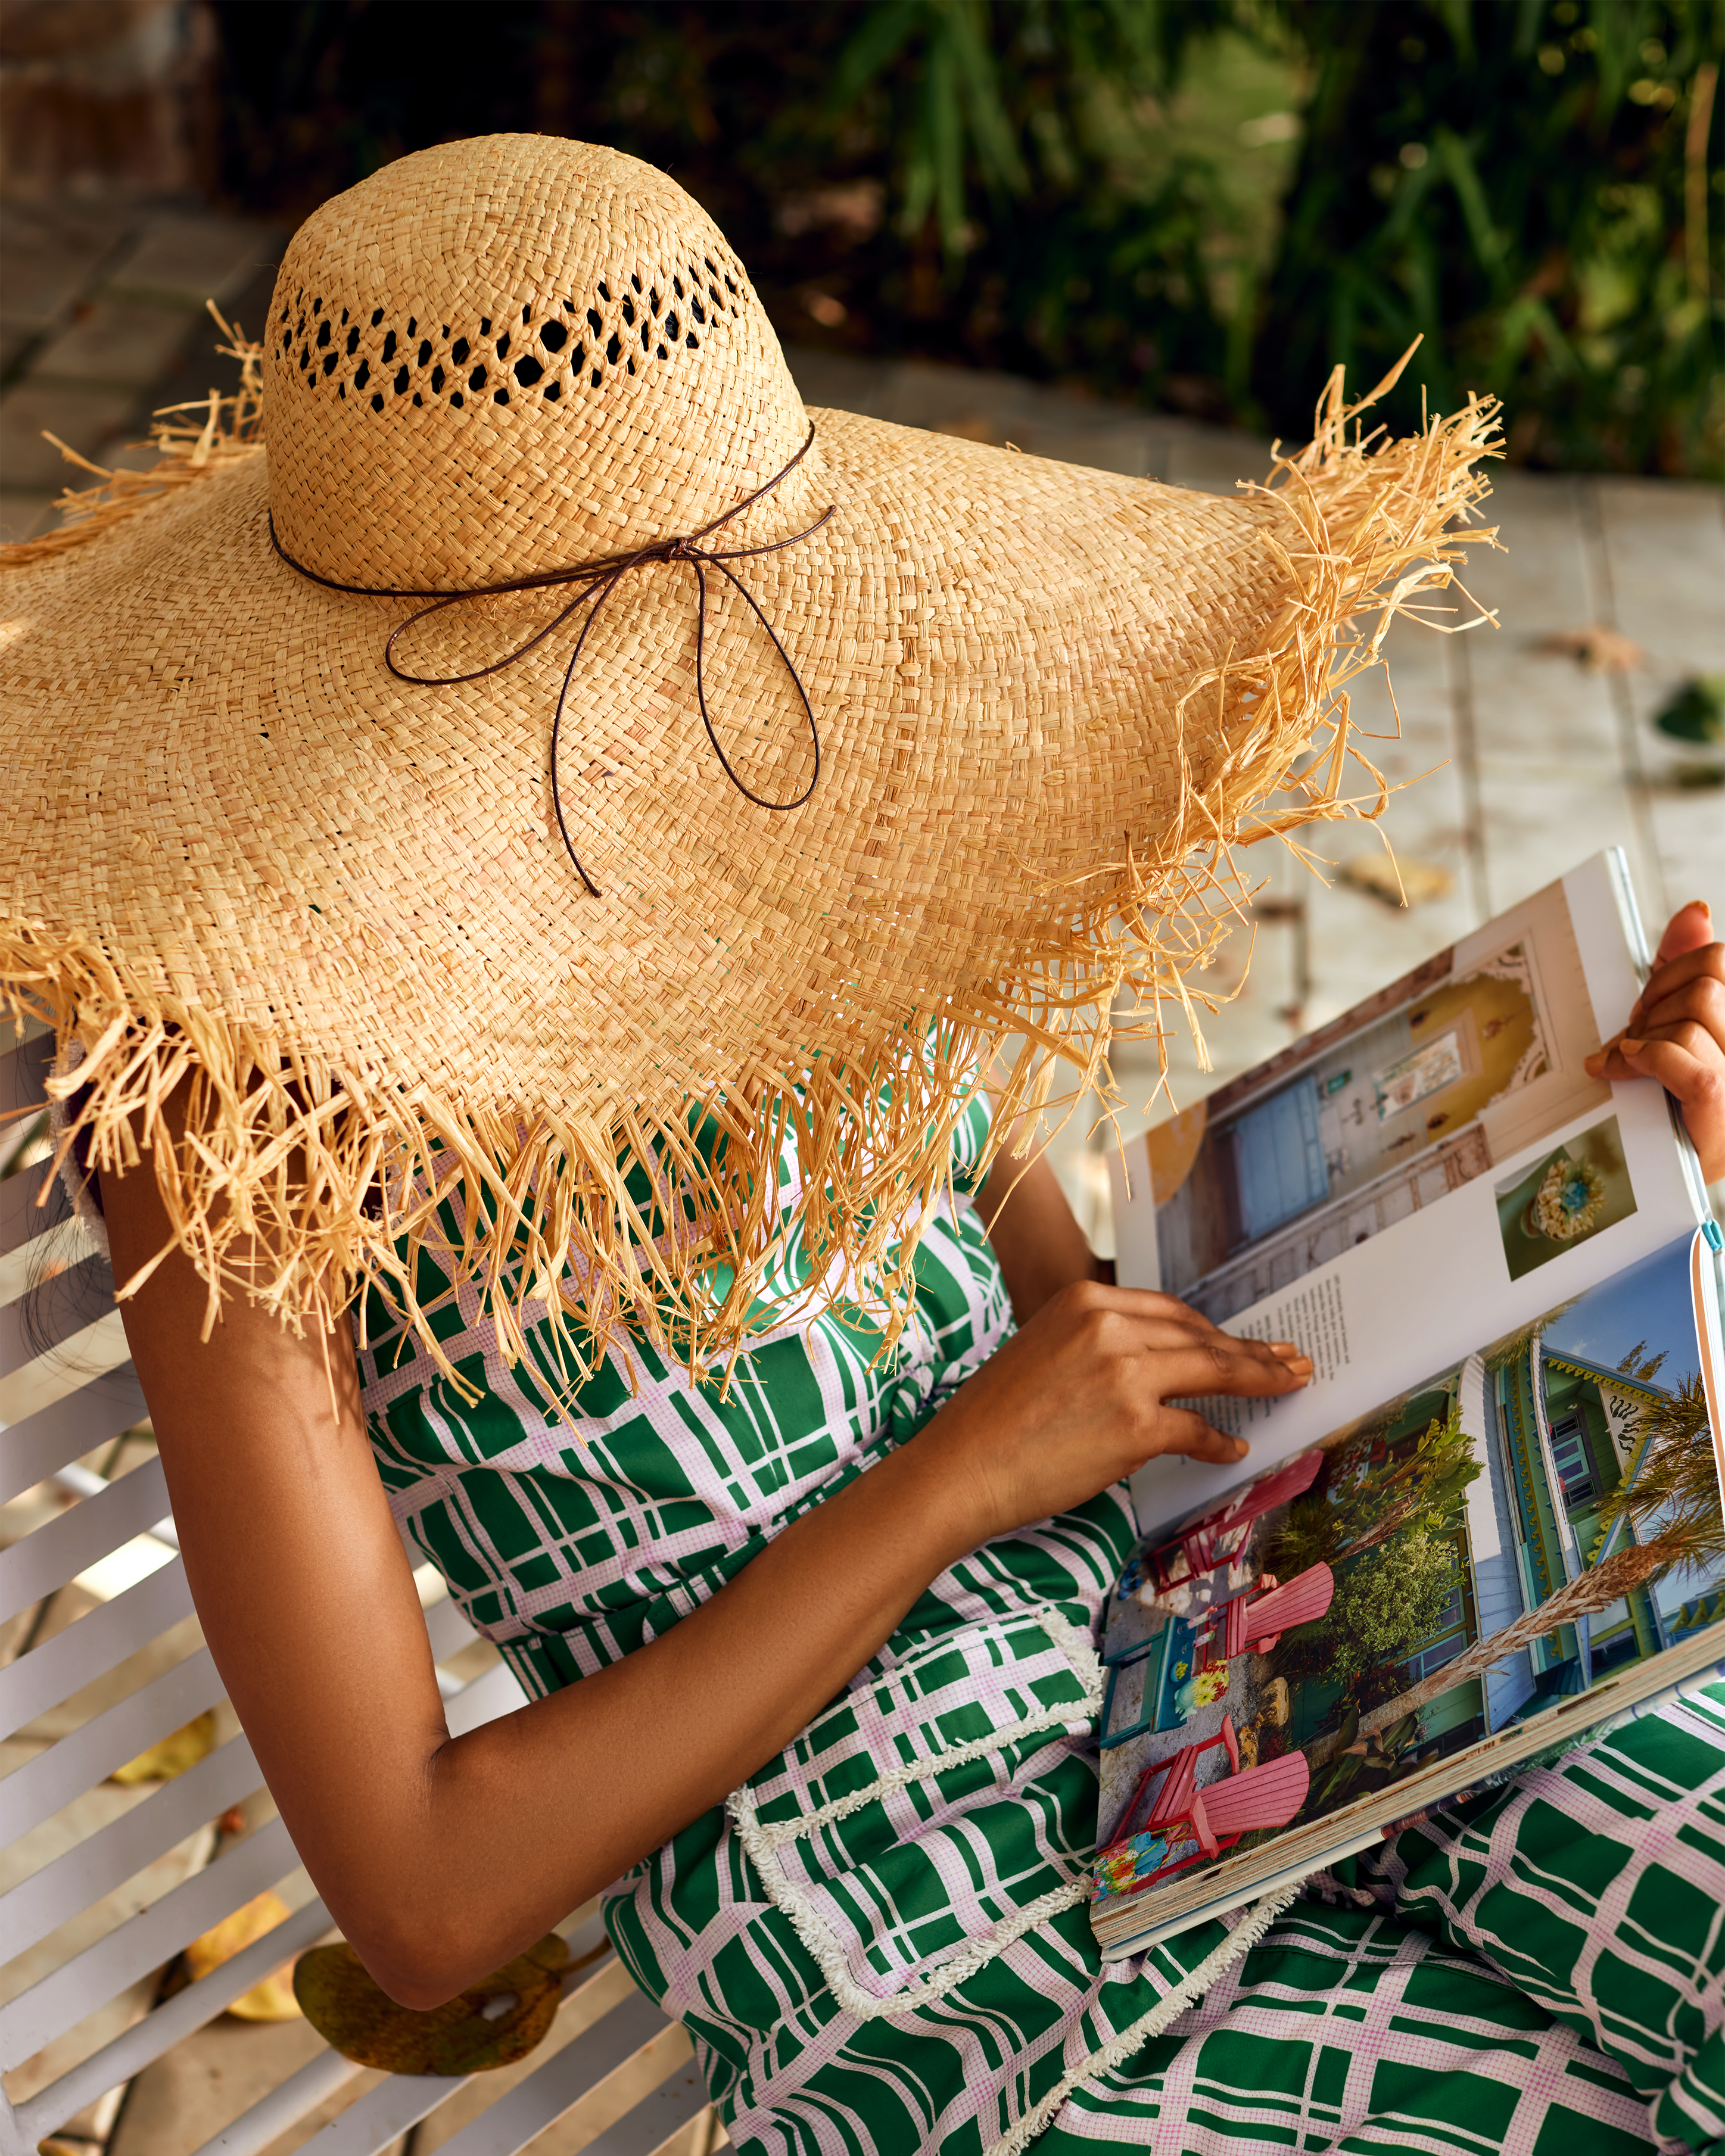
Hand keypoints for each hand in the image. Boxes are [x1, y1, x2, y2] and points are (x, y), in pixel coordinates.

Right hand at [923, 1279, 1309, 1543]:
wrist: (960, 1467)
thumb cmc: (993, 1419)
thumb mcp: (1044, 1349)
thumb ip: (1098, 1342)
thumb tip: (1157, 1363)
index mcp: (1085, 1301)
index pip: (1171, 1311)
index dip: (1213, 1330)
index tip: (1243, 1340)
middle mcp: (1108, 1328)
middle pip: (1200, 1337)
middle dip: (1251, 1351)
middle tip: (1289, 1359)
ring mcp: (1125, 1375)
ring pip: (1212, 1373)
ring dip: (1257, 1381)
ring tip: (1287, 1386)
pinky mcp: (1135, 1426)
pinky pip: (1197, 1431)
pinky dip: (1220, 1442)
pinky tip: (1235, 1448)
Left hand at [1584, 900, 1724, 1181]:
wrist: (1661, 1174)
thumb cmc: (1670, 1097)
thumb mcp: (1674, 1024)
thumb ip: (1687, 968)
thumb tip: (1695, 912)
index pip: (1719, 958)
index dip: (1671, 973)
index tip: (1646, 1008)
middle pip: (1707, 980)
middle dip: (1655, 1003)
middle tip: (1634, 1037)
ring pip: (1695, 1012)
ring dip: (1645, 1035)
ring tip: (1629, 1062)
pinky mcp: (1721, 1107)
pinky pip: (1686, 1060)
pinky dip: (1645, 1058)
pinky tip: (1619, 1068)